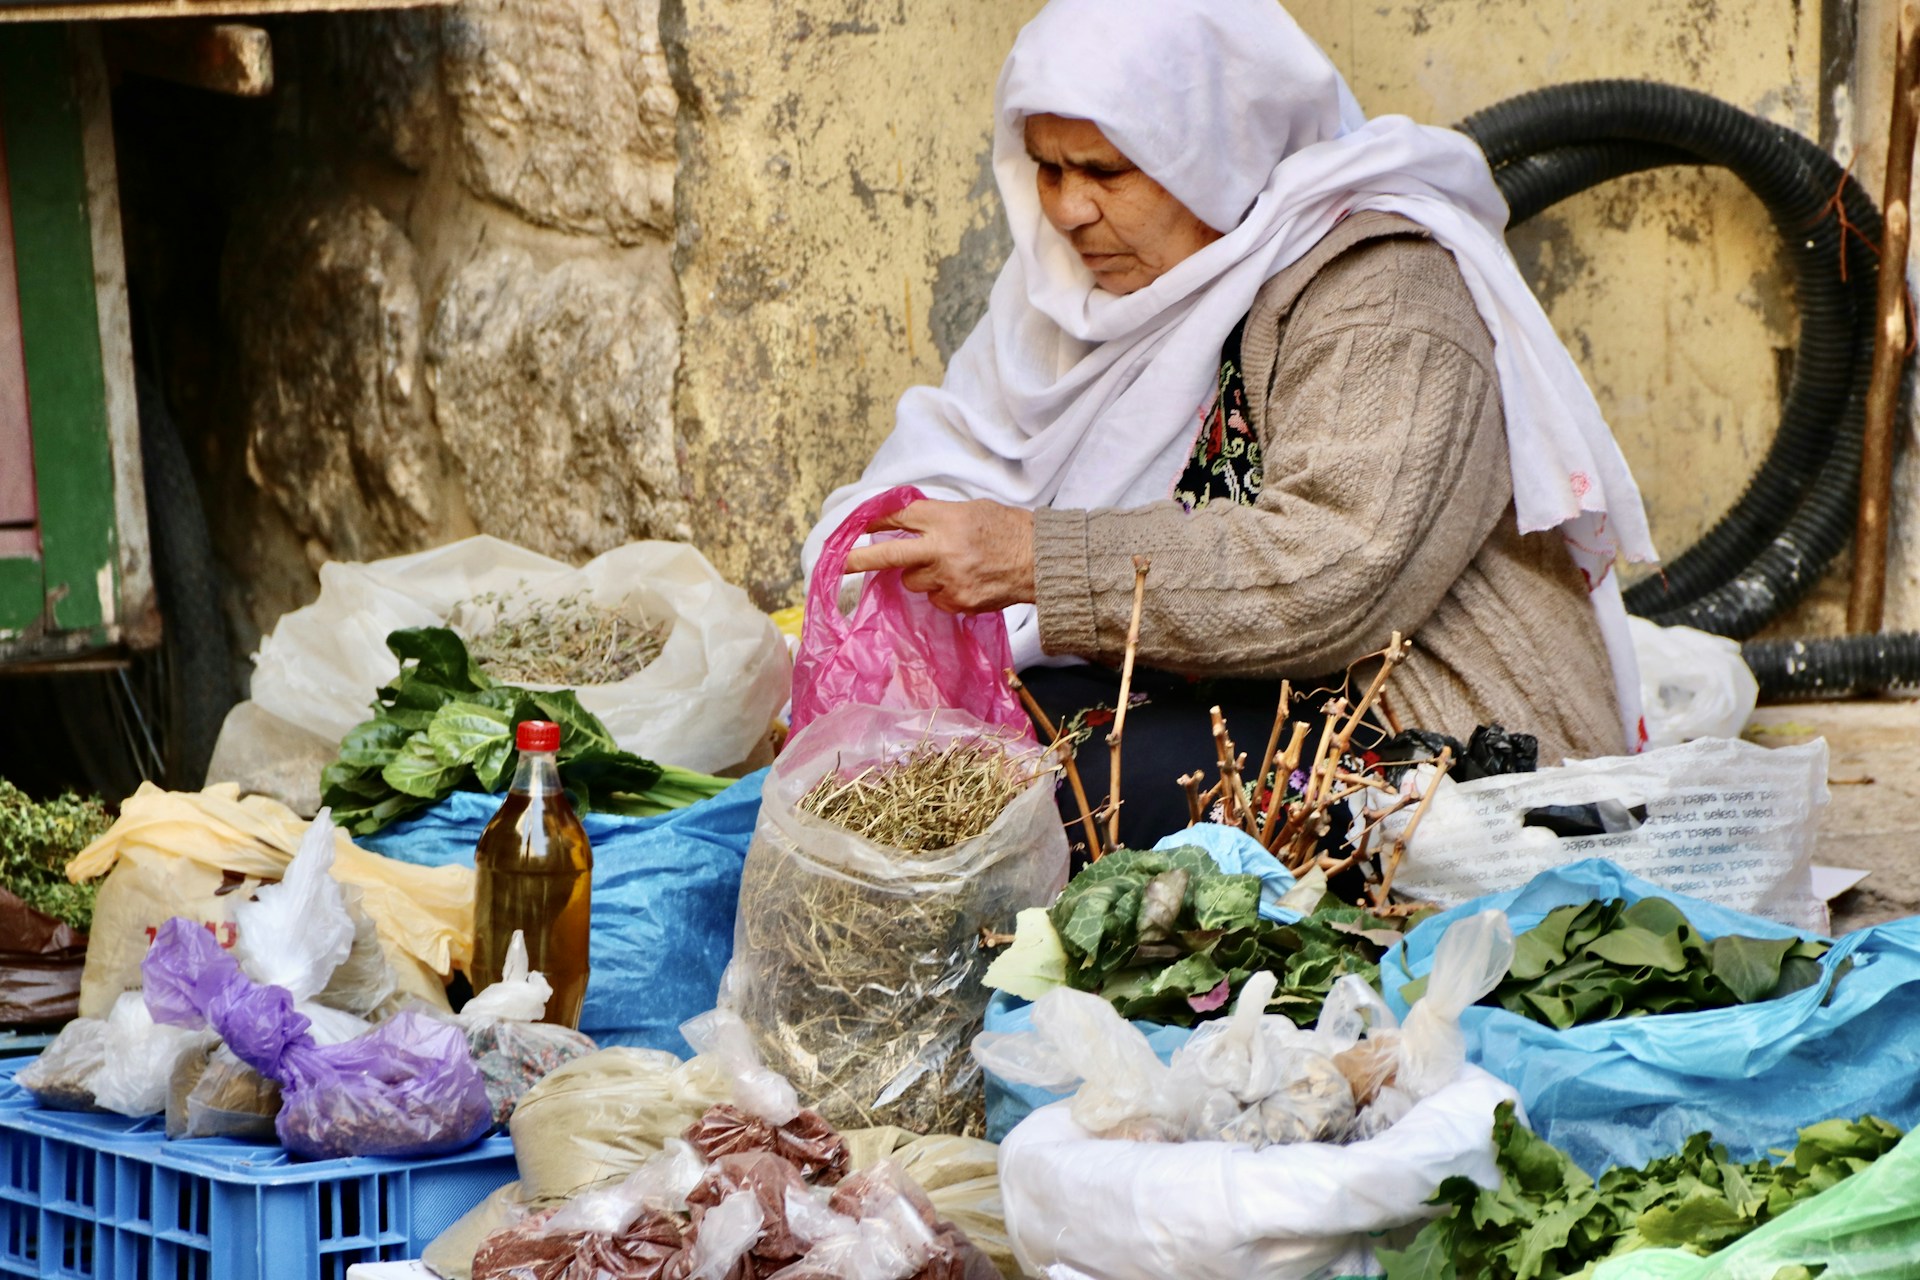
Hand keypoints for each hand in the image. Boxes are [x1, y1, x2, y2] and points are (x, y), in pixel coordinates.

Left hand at [841, 499, 1035, 612]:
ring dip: (920, 575)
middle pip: (889, 554)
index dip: (873, 522)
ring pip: (912, 581)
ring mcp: (948, 579)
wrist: (1040, 561)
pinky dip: (942, 592)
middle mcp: (942, 549)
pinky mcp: (957, 602)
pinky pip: (934, 599)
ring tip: (949, 566)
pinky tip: (965, 582)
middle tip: (837, 563)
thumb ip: (937, 518)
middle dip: (858, 559)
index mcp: (945, 519)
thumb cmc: (1007, 528)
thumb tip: (903, 525)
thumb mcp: (971, 510)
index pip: (897, 517)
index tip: (855, 527)